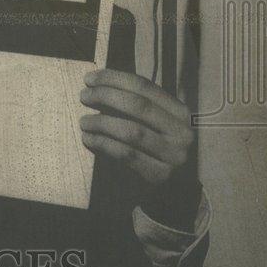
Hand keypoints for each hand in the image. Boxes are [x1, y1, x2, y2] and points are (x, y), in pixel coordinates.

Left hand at [79, 68, 199, 228]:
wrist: (174, 188)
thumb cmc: (153, 146)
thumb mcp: (151, 121)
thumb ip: (132, 103)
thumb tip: (96, 83)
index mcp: (180, 111)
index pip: (144, 86)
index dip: (114, 79)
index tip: (89, 78)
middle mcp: (182, 132)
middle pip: (138, 105)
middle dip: (106, 96)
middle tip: (84, 97)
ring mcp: (174, 155)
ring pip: (131, 131)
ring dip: (101, 122)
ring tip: (83, 121)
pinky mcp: (161, 175)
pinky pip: (126, 155)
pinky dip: (103, 144)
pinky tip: (89, 138)